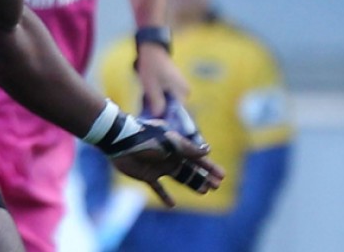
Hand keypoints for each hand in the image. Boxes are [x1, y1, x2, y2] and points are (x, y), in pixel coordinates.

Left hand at [110, 122, 224, 205]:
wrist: (121, 141)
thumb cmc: (147, 138)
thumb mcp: (170, 142)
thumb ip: (188, 148)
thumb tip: (207, 151)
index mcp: (178, 146)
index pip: (198, 158)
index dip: (210, 167)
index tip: (222, 175)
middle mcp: (171, 157)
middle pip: (192, 169)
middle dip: (205, 177)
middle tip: (217, 185)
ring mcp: (160, 167)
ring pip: (180, 178)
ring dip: (192, 184)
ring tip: (205, 192)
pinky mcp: (148, 176)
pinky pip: (158, 188)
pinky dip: (165, 196)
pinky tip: (172, 205)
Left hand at [136, 43, 190, 115]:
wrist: (152, 50)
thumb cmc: (152, 68)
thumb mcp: (151, 87)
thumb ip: (157, 104)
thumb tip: (159, 119)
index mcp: (182, 92)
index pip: (176, 114)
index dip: (164, 119)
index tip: (152, 122)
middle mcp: (185, 92)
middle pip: (172, 110)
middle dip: (159, 112)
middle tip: (146, 111)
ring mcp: (180, 89)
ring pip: (168, 104)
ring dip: (157, 106)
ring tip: (146, 102)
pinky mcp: (175, 86)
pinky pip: (167, 98)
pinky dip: (158, 99)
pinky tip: (149, 97)